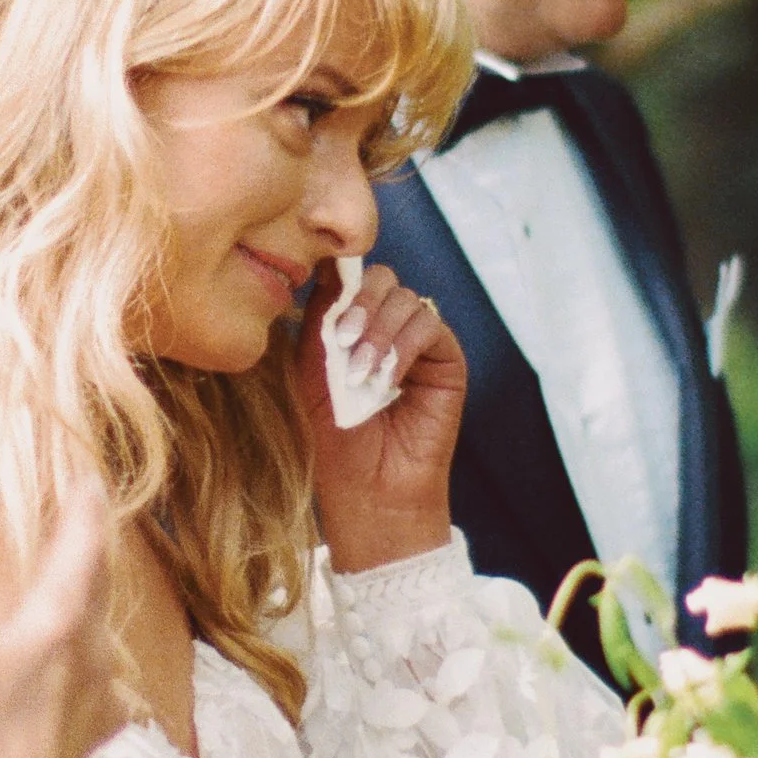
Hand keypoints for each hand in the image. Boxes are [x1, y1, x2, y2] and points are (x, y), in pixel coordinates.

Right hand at [0, 472, 112, 757]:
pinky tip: (86, 702)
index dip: (84, 507)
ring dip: (89, 616)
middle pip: (96, 598)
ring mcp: (86, 719)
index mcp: (59, 629)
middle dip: (90, 556)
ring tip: (82, 603)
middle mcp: (87, 669)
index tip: (88, 474)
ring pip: (99, 650)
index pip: (82, 550)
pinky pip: (92, 699)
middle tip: (87, 525)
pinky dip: (85, 676)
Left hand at [295, 261, 464, 572]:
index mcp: (351, 325)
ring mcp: (417, 340)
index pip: (348, 278)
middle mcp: (386, 327)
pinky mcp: (446, 357)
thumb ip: (319, 322)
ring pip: (404, 298)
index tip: (324, 310)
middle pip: (380, 277)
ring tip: (360, 374)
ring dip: (378, 331)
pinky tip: (386, 378)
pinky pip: (428, 323)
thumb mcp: (311, 374)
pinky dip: (403, 345)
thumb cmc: (334, 438)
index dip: (338, 282)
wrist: (369, 489)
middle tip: (342, 342)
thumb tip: (328, 268)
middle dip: (359, 303)